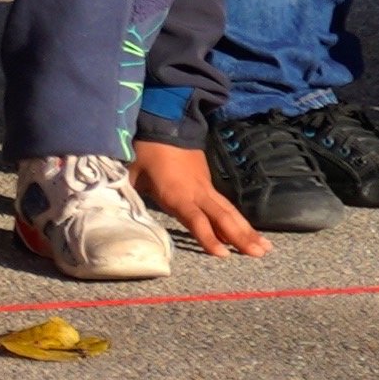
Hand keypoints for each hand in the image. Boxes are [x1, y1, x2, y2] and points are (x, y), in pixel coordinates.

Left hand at [135, 135, 265, 257]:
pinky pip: (226, 205)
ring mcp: (205, 187)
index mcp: (177, 193)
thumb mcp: (130, 171)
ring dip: (247, 230)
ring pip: (229, 212)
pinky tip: (250, 233)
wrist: (166, 123)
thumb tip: (112, 209)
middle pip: (222, 217)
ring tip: (265, 249)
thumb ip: (125, 192)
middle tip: (259, 255)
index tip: (223, 255)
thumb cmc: (146, 150)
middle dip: (241, 237)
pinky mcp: (208, 183)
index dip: (208, 237)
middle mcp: (197, 192)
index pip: (195, 219)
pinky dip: (240, 220)